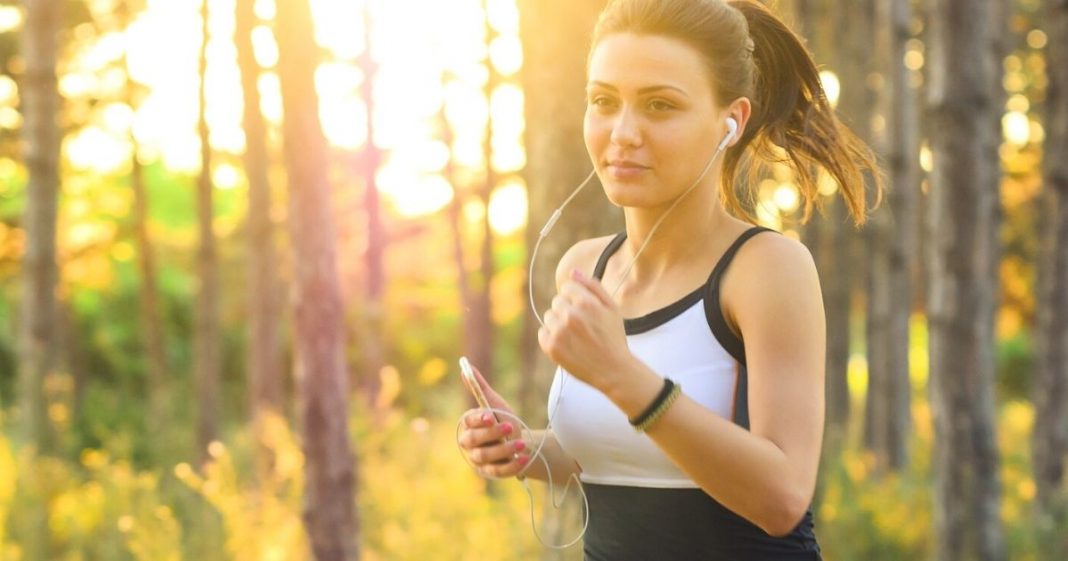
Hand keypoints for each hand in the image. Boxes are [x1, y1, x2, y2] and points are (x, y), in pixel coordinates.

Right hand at [457, 363, 530, 477]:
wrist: (520, 443)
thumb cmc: (503, 420)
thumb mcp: (495, 404)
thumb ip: (480, 388)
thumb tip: (465, 366)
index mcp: (469, 426)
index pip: (468, 422)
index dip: (478, 420)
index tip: (490, 415)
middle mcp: (470, 444)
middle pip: (474, 441)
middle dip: (491, 434)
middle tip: (510, 426)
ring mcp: (479, 460)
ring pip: (486, 457)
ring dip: (504, 450)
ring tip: (521, 444)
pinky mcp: (491, 473)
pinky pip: (498, 471)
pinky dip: (511, 466)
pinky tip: (524, 458)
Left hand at [537, 268, 633, 391]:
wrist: (613, 370)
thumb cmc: (613, 337)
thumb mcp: (612, 308)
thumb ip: (593, 286)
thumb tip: (573, 272)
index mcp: (585, 303)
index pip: (567, 287)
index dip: (576, 298)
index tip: (585, 311)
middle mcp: (570, 315)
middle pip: (557, 301)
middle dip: (567, 310)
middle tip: (582, 326)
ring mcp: (559, 332)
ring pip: (549, 316)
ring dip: (558, 323)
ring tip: (575, 336)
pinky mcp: (551, 347)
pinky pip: (542, 332)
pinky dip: (551, 337)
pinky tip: (568, 344)